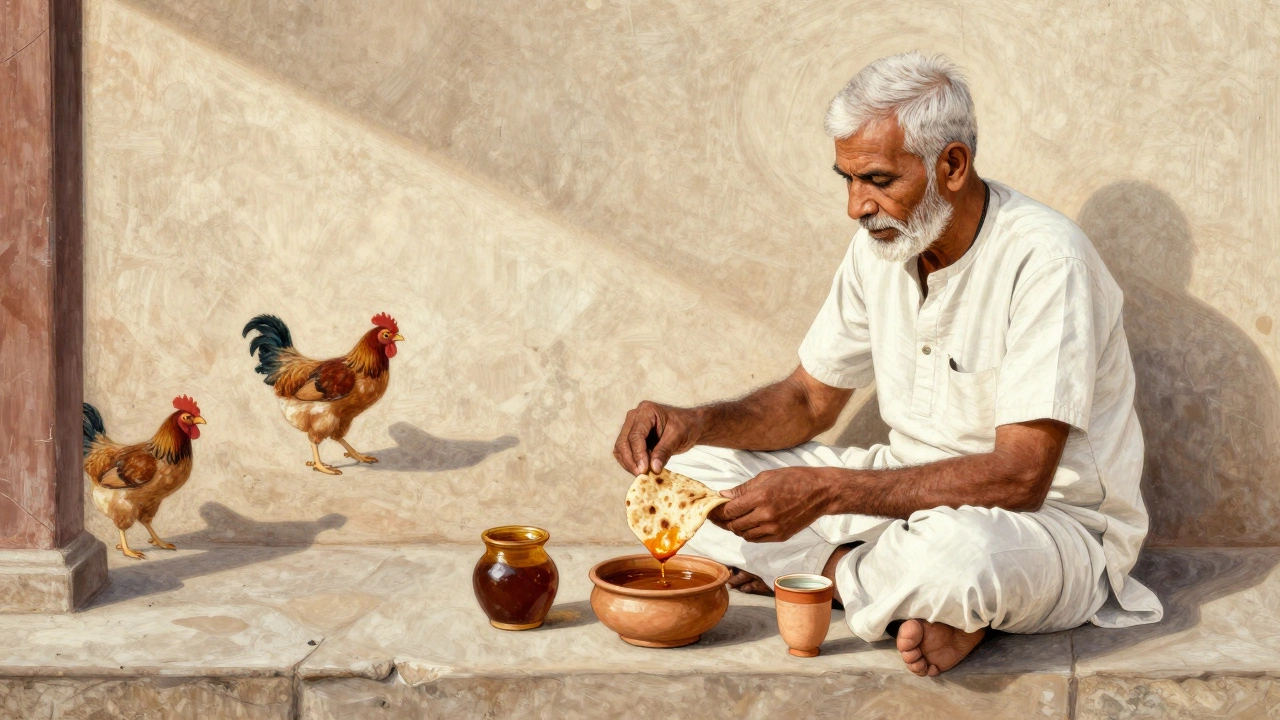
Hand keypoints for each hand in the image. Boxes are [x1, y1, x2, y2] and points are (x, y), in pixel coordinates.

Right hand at [613, 401, 703, 474]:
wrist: (688, 425)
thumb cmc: (685, 427)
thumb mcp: (677, 438)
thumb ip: (664, 452)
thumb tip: (653, 468)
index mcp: (647, 411)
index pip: (636, 434)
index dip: (638, 453)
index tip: (643, 469)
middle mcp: (634, 416)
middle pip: (624, 441)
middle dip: (631, 460)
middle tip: (642, 474)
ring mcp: (630, 426)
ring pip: (620, 447)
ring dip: (629, 463)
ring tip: (642, 474)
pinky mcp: (630, 436)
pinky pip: (623, 451)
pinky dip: (629, 462)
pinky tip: (640, 469)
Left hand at [710, 467, 838, 541]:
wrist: (820, 492)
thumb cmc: (794, 479)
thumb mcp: (766, 477)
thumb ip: (743, 489)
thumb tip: (723, 495)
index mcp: (760, 497)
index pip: (730, 510)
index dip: (718, 511)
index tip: (713, 508)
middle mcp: (766, 515)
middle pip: (735, 525)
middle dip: (724, 521)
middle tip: (718, 515)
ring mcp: (774, 528)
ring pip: (744, 535)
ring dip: (736, 528)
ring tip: (733, 519)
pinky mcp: (781, 536)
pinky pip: (757, 539)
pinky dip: (749, 533)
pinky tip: (748, 525)